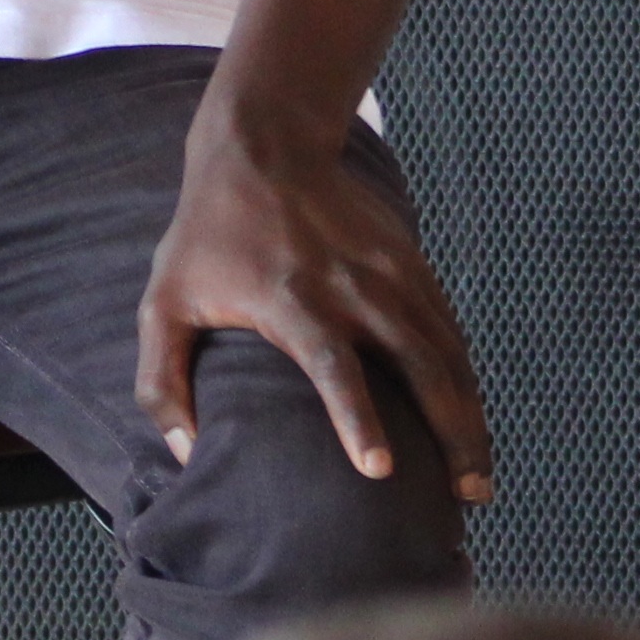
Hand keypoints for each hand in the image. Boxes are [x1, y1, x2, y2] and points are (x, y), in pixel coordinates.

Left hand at [137, 119, 498, 503]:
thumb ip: (162, 380)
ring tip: (478, 478)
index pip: (332, 366)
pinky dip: (466, 378)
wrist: (264, 145)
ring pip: (447, 352)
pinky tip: (471, 420)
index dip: (356, 418)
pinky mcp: (411, 263)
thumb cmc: (208, 234)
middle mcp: (352, 287)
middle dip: (449, 433)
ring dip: (470, 415)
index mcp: (291, 299)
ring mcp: (390, 273)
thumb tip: (186, 453)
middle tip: (466, 494)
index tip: (379, 469)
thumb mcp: (164, 301)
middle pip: (417, 365)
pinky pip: (450, 330)